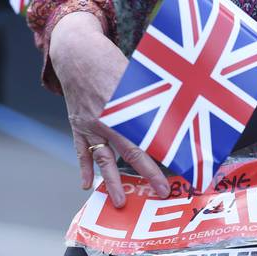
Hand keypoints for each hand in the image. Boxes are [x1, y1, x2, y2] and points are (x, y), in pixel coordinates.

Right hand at [50, 12, 169, 207]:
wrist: (76, 53)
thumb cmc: (111, 62)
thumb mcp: (136, 77)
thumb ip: (152, 100)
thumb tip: (174, 118)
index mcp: (127, 107)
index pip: (150, 136)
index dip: (166, 153)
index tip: (180, 166)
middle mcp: (108, 119)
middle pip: (131, 151)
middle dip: (148, 173)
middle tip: (160, 193)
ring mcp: (90, 124)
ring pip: (104, 158)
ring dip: (112, 181)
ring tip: (118, 202)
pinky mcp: (78, 125)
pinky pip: (81, 151)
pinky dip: (84, 168)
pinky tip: (87, 185)